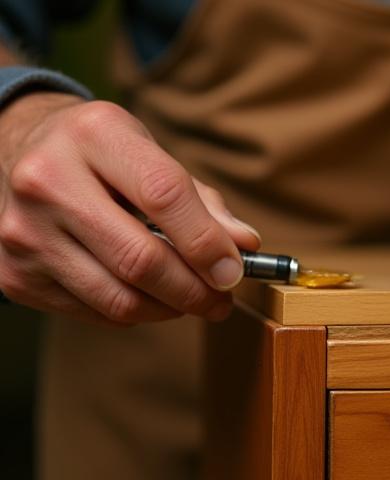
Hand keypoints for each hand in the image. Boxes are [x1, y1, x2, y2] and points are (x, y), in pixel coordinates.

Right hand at [0, 93, 260, 324]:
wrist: (16, 151)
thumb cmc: (100, 155)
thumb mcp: (150, 154)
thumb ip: (201, 201)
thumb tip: (244, 245)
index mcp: (94, 135)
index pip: (164, 195)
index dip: (207, 242)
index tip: (235, 272)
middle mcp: (48, 180)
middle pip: (140, 259)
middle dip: (194, 291)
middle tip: (220, 300)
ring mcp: (24, 231)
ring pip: (118, 299)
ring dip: (169, 310)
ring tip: (191, 300)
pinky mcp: (14, 273)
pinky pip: (94, 313)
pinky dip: (133, 313)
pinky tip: (147, 297)